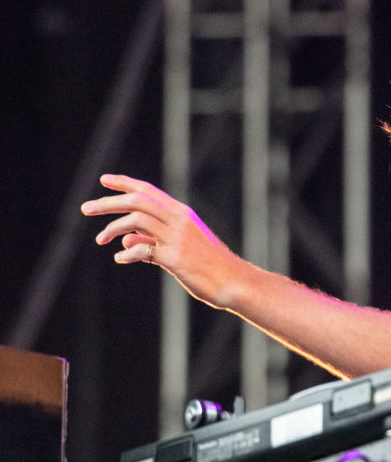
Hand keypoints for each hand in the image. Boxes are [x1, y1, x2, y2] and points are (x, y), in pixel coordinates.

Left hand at [81, 174, 240, 306]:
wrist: (234, 281)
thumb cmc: (210, 265)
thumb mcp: (180, 247)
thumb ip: (152, 240)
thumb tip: (124, 240)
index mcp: (183, 213)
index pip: (149, 190)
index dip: (125, 183)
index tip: (104, 179)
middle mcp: (179, 220)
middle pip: (136, 201)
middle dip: (108, 203)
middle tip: (86, 208)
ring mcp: (177, 238)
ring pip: (135, 221)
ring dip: (112, 228)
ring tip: (100, 239)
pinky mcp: (175, 257)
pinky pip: (142, 249)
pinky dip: (127, 253)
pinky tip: (120, 258)